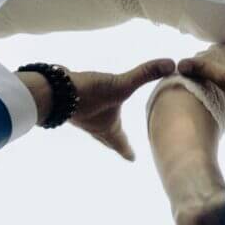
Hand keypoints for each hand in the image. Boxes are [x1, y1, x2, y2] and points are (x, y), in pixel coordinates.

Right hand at [64, 58, 181, 159]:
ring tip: (106, 126)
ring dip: (101, 127)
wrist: (52, 91)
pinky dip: (89, 110)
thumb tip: (172, 64)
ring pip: (94, 125)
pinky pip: (83, 109)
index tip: (133, 160)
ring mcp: (81, 115)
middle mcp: (94, 125)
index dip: (127, 150)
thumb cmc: (87, 95)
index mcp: (107, 128)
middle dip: (116, 143)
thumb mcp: (121, 84)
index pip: (121, 143)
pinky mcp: (72, 103)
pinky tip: (88, 102)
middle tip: (123, 150)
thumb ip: (145, 74)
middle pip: (107, 138)